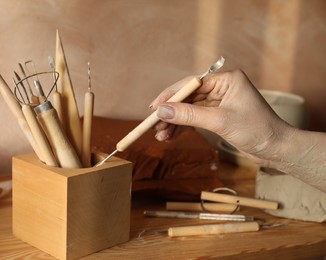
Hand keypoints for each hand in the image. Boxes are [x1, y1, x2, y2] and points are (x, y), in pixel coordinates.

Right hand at [151, 70, 292, 165]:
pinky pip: (195, 118)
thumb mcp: (219, 121)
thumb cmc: (256, 130)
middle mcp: (222, 87)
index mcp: (226, 79)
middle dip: (171, 112)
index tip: (153, 107)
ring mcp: (219, 101)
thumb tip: (161, 111)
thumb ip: (189, 115)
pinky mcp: (218, 115)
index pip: (191, 84)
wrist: (276, 149)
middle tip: (154, 125)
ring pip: (189, 109)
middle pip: (187, 97)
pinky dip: (183, 127)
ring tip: (161, 136)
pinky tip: (171, 136)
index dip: (170, 95)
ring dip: (175, 122)